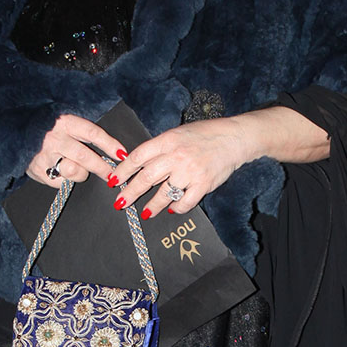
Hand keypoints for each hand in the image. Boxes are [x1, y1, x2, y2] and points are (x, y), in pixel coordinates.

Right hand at [25, 115, 127, 187]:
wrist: (15, 132)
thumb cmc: (47, 128)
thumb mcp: (63, 122)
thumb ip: (82, 132)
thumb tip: (111, 149)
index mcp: (64, 122)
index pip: (92, 133)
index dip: (109, 144)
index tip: (122, 154)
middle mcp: (55, 138)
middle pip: (85, 156)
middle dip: (102, 168)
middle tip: (113, 175)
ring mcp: (45, 155)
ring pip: (73, 170)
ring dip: (82, 174)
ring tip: (79, 171)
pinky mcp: (38, 171)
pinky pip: (60, 182)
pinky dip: (66, 181)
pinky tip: (62, 174)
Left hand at [107, 117, 248, 217]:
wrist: (233, 138)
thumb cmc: (204, 134)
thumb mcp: (178, 134)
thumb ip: (160, 148)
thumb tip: (138, 163)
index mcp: (168, 140)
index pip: (138, 157)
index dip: (123, 170)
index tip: (113, 180)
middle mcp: (177, 156)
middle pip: (146, 178)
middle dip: (130, 192)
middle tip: (120, 203)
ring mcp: (190, 171)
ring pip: (164, 193)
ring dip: (152, 205)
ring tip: (146, 212)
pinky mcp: (203, 184)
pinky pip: (185, 201)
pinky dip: (177, 207)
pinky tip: (172, 209)